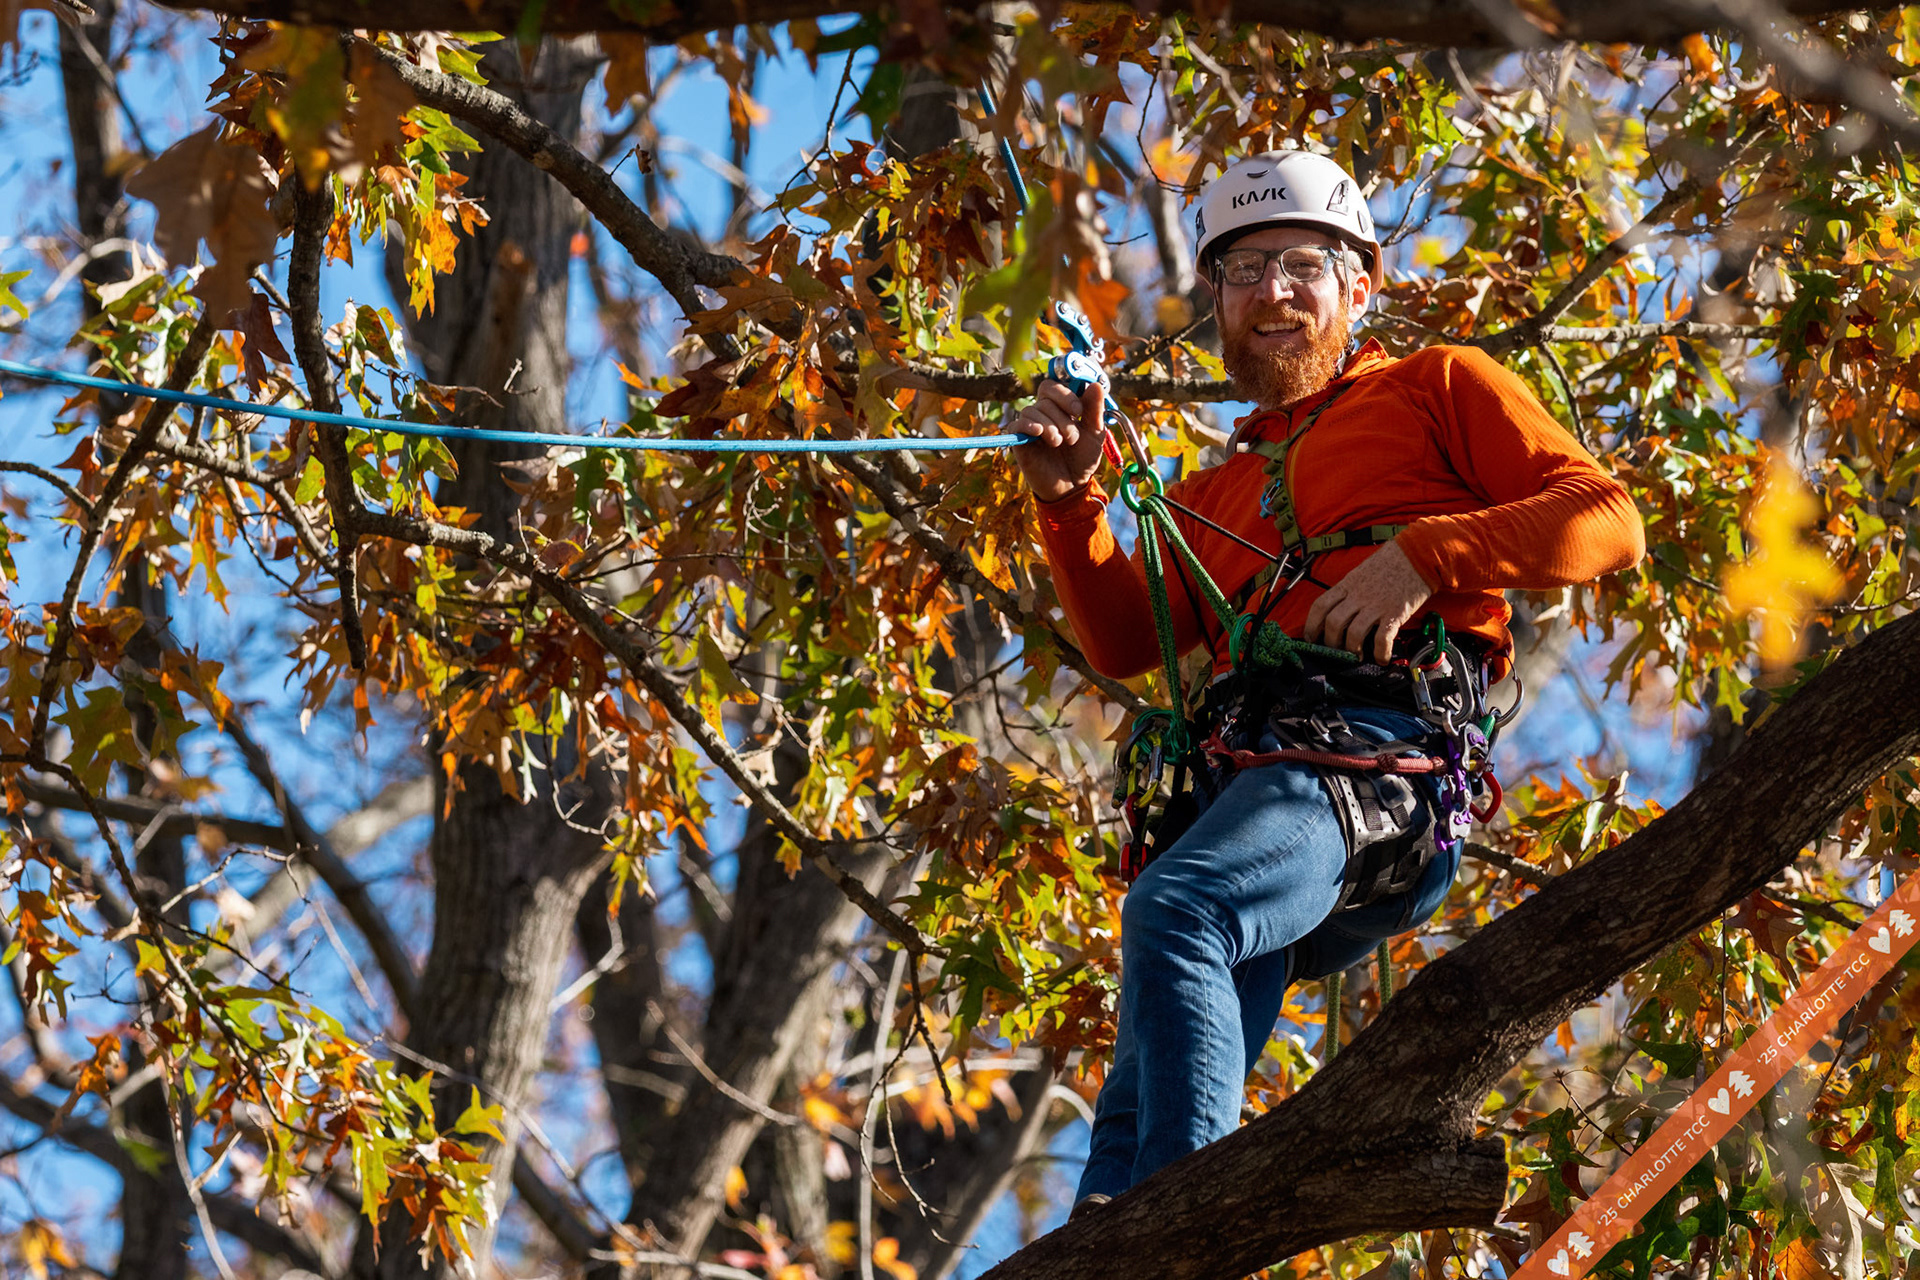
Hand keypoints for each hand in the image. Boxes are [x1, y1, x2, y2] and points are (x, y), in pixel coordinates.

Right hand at [1009, 380, 1108, 502]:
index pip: (1055, 386)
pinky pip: (1018, 424)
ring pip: (1034, 410)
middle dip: (1062, 415)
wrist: (1072, 486)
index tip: (1078, 411)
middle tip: (1072, 437)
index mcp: (1061, 407)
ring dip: (1050, 426)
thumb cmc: (1082, 458)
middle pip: (1045, 396)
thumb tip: (1096, 385)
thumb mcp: (1095, 433)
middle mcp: (1044, 413)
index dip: (1065, 394)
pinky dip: (1029, 425)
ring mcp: (1031, 426)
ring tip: (1059, 443)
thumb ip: (1095, 410)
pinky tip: (1039, 433)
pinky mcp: (1020, 441)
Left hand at [1302, 540, 1434, 662]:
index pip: (1320, 606)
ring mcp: (1376, 605)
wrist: (1419, 553)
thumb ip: (1350, 590)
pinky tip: (1382, 658)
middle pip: (1334, 623)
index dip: (1311, 626)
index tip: (1311, 639)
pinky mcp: (1395, 613)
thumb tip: (1340, 610)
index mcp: (1348, 584)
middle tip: (1335, 652)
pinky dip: (1380, 653)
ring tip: (1356, 656)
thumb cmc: (1392, 561)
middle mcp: (1358, 596)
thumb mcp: (1362, 572)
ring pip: (1354, 634)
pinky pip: (1383, 638)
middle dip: (1331, 643)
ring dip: (1352, 650)